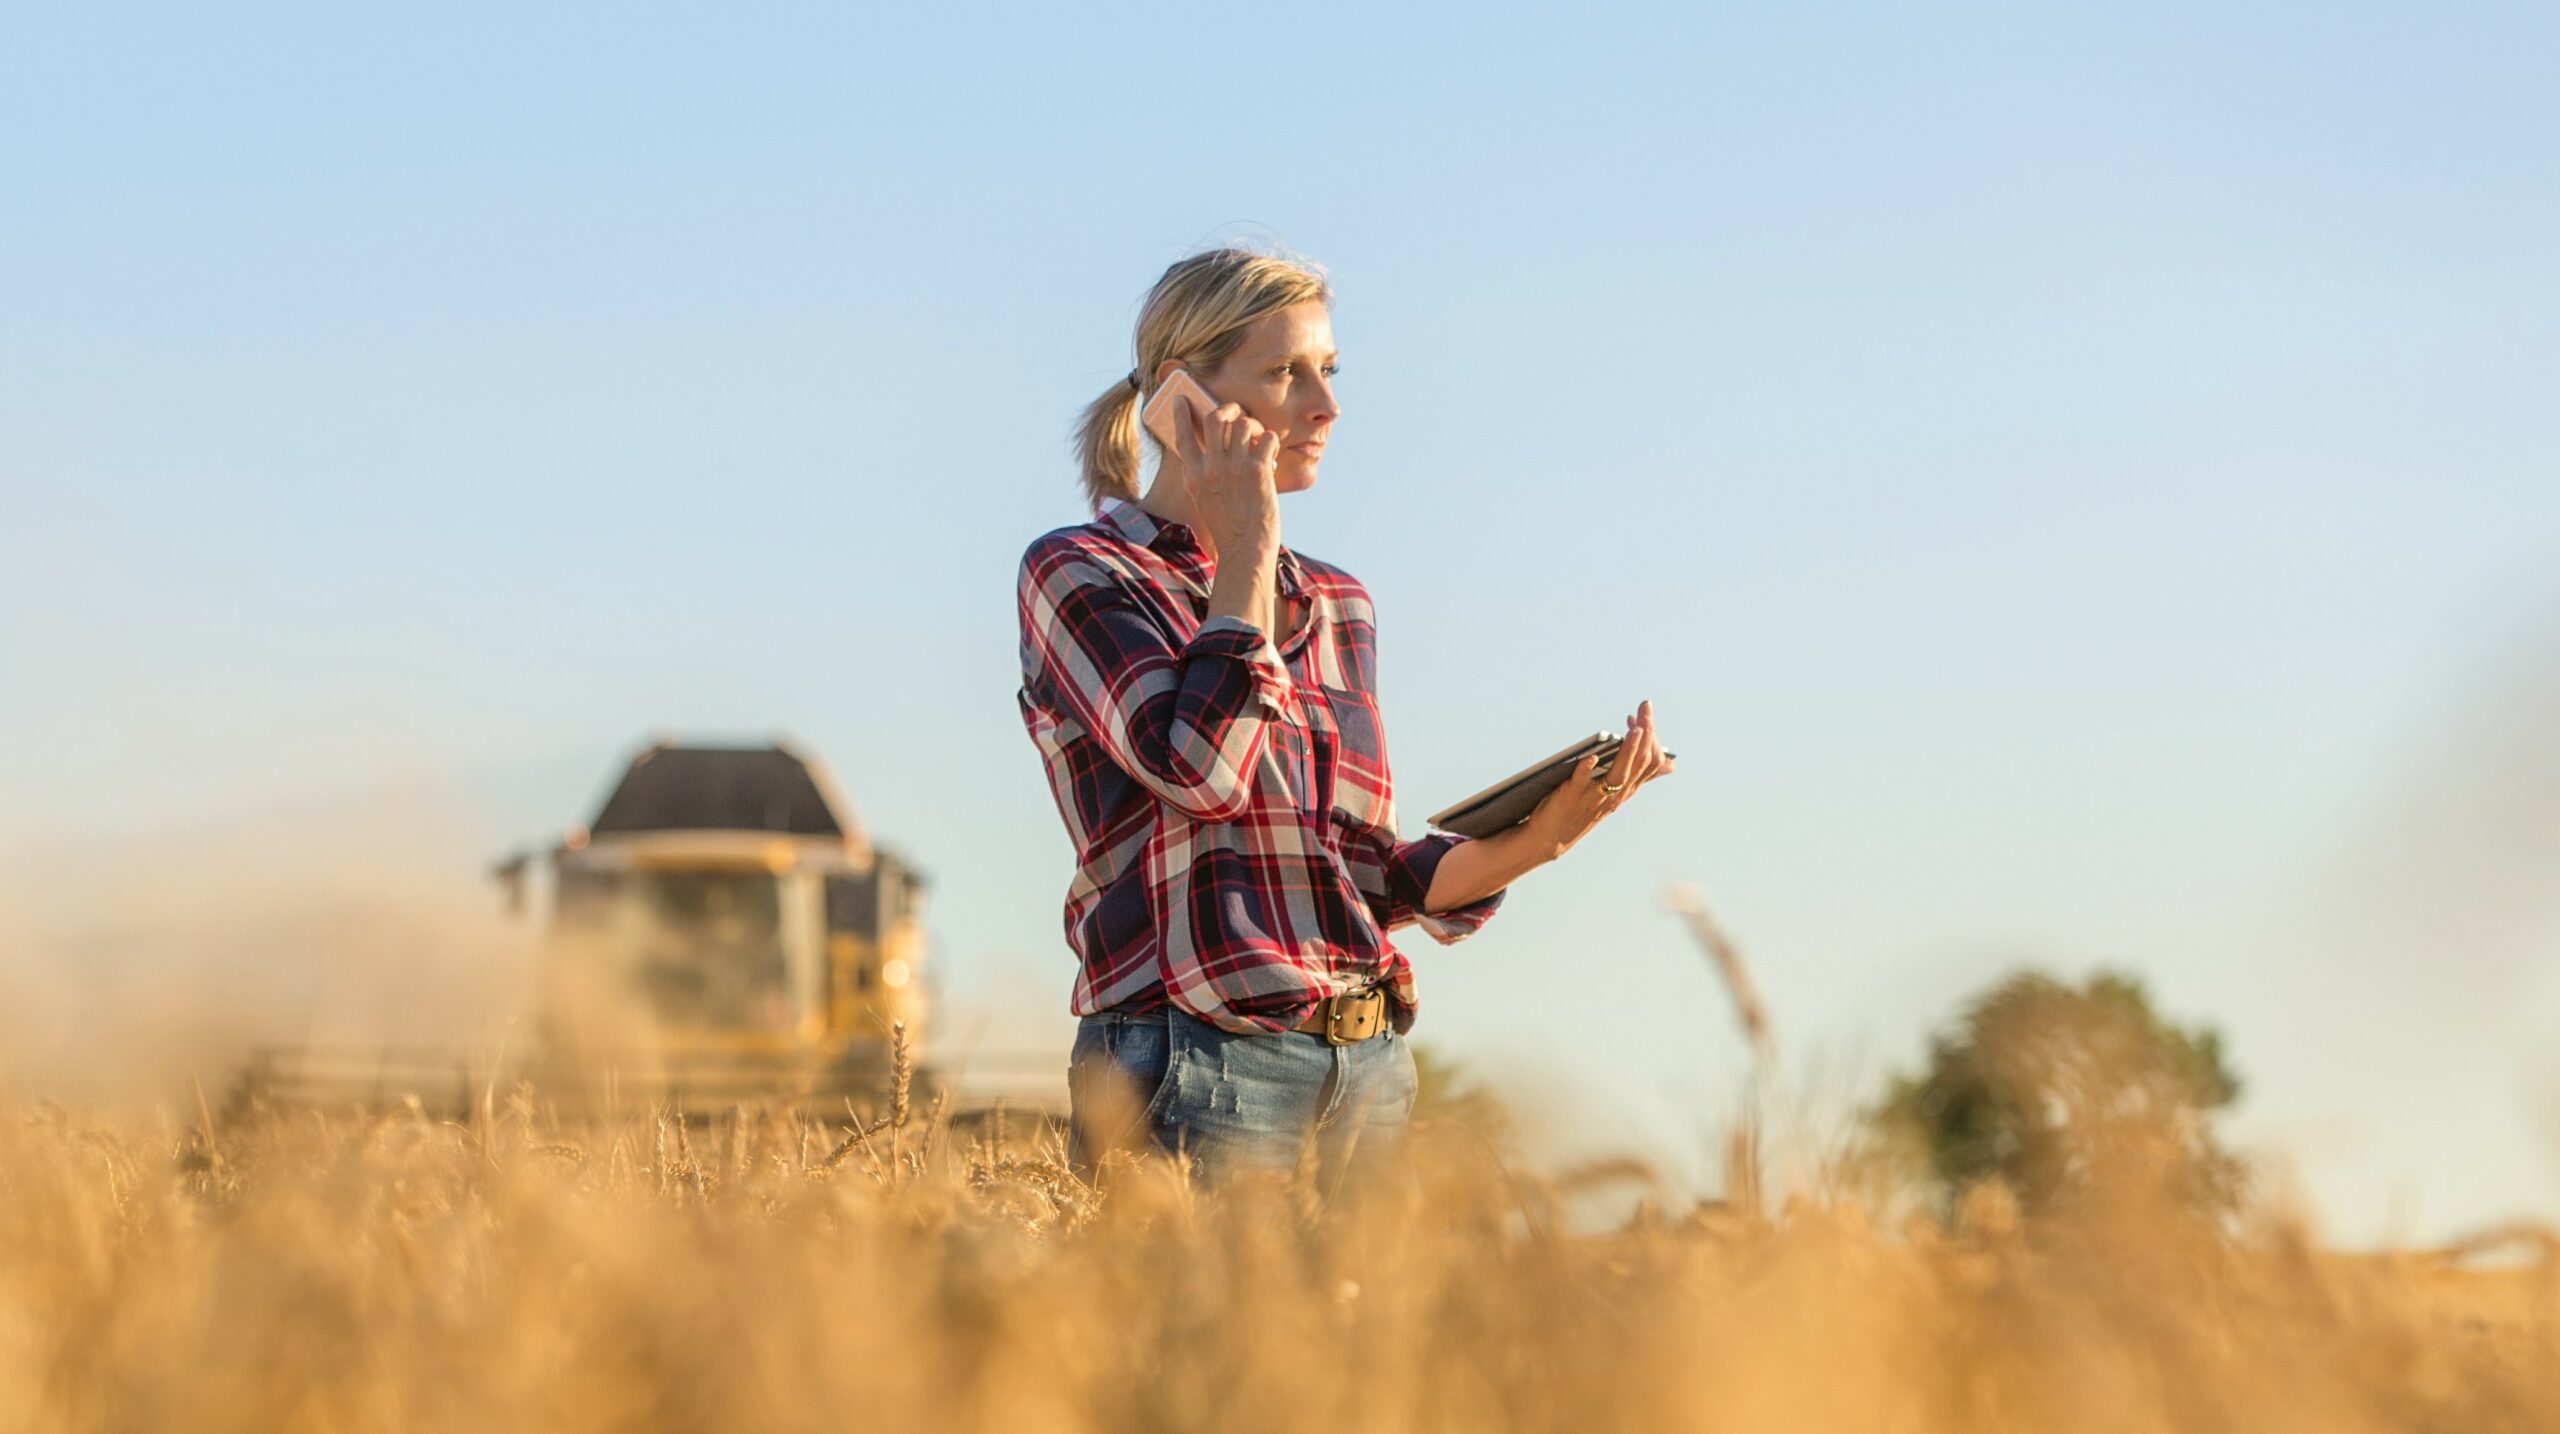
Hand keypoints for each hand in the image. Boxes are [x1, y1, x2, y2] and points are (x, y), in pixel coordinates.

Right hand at [1165, 392, 1279, 563]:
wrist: (1245, 550)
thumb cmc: (1228, 528)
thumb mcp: (1204, 501)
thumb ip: (1204, 476)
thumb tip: (1216, 448)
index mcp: (1194, 476)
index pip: (1183, 437)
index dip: (1180, 414)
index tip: (1180, 399)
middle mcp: (1211, 468)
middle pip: (1214, 419)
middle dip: (1228, 408)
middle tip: (1236, 411)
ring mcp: (1234, 468)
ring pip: (1244, 423)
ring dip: (1255, 426)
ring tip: (1259, 439)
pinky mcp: (1257, 471)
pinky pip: (1267, 438)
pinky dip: (1271, 441)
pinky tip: (1271, 454)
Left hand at [1520, 700, 1674, 859]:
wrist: (1551, 837)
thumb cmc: (1583, 809)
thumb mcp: (1616, 792)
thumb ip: (1638, 776)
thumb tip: (1671, 765)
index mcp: (1627, 790)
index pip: (1651, 763)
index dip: (1651, 738)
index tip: (1643, 716)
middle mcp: (1617, 794)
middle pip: (1641, 763)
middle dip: (1646, 732)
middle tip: (1645, 707)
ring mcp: (1596, 797)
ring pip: (1620, 774)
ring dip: (1628, 751)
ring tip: (1634, 730)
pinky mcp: (1573, 797)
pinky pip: (1582, 782)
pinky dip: (1587, 769)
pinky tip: (1591, 756)